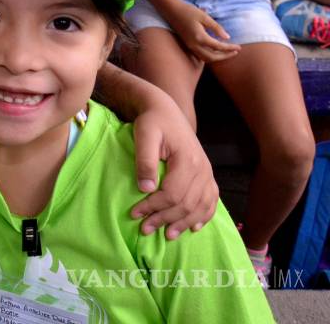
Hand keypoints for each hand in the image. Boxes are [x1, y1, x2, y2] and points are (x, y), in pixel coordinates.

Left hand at [129, 94, 219, 237]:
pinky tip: (193, 227)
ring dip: (183, 223)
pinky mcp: (207, 175)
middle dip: (165, 219)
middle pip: (186, 203)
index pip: (172, 193)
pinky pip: (211, 201)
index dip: (154, 207)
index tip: (135, 214)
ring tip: (167, 235)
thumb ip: (145, 160)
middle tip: (145, 229)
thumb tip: (145, 188)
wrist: (166, 111)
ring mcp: (207, 173)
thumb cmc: (152, 122)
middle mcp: (202, 168)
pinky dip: (203, 216)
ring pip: (200, 206)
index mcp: (187, 160)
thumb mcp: (144, 135)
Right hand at [163, 0, 240, 62]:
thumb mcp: (204, 17)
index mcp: (200, 38)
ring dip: (217, 58)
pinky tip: (214, 50)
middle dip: (225, 56)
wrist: (170, 10)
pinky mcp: (187, 45)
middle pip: (212, 57)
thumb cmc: (188, 11)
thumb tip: (227, 37)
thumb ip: (216, 28)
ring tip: (226, 53)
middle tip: (235, 52)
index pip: (218, 47)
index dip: (230, 48)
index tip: (239, 47)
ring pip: (205, 58)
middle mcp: (194, 45)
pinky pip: (200, 55)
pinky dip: (209, 56)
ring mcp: (190, 46)